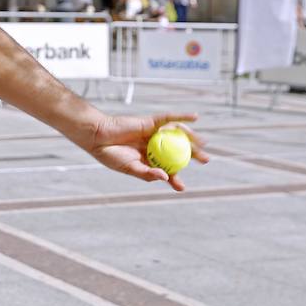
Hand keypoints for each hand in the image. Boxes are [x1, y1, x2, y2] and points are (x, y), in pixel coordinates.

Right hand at [87, 113, 207, 191]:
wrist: (98, 137)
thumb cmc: (111, 155)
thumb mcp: (130, 168)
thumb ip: (147, 173)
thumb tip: (166, 177)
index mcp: (149, 160)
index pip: (167, 169)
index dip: (176, 178)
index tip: (181, 187)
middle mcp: (154, 147)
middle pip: (177, 150)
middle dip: (193, 155)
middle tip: (206, 160)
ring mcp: (153, 134)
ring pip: (176, 135)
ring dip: (191, 138)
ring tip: (203, 143)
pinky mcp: (151, 122)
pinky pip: (168, 118)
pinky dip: (182, 117)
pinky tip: (195, 117)